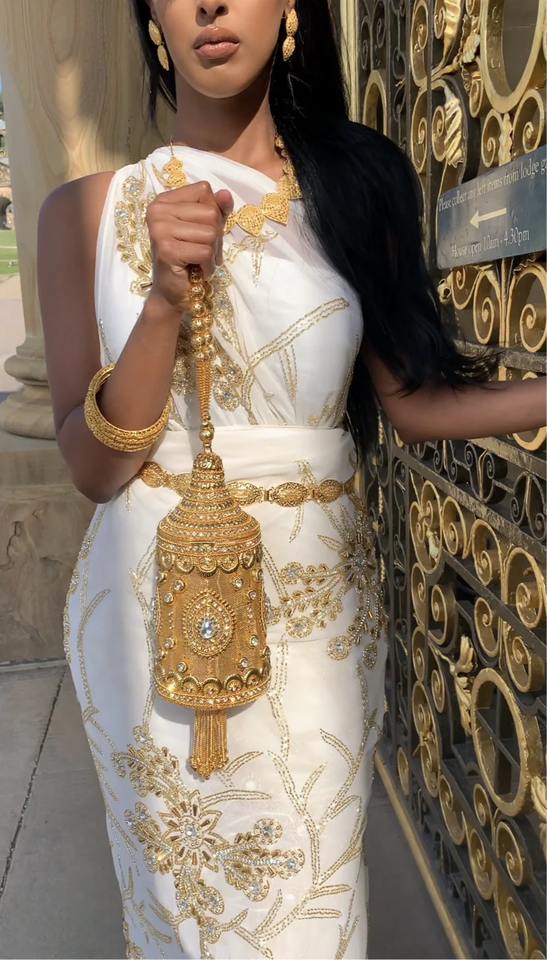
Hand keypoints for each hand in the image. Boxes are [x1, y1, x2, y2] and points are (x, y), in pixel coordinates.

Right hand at [146, 181, 233, 313]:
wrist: (172, 293)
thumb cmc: (190, 258)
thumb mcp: (206, 228)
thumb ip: (217, 208)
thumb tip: (225, 193)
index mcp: (164, 200)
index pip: (204, 190)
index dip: (213, 213)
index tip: (202, 232)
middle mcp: (158, 210)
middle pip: (210, 212)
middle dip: (215, 237)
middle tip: (203, 252)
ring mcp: (159, 229)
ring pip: (210, 233)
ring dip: (213, 253)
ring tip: (200, 261)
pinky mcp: (166, 250)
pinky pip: (204, 252)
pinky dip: (208, 265)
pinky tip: (197, 270)